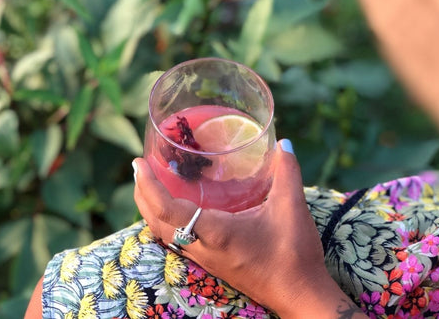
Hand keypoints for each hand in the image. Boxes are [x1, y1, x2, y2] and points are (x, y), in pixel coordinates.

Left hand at [133, 139, 366, 318]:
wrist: (299, 296)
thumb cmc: (294, 255)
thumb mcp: (291, 209)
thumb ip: (287, 173)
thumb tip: (284, 143)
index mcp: (214, 232)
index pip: (167, 209)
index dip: (148, 186)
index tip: (139, 163)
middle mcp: (202, 247)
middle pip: (156, 222)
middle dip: (142, 194)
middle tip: (139, 168)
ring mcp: (204, 258)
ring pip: (164, 233)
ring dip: (151, 209)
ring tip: (149, 184)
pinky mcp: (211, 263)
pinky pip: (176, 240)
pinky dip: (166, 221)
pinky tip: (176, 209)